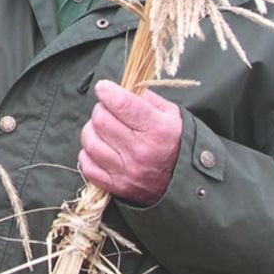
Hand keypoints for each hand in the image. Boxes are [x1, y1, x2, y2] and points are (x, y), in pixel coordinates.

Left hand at [79, 79, 181, 204]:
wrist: (186, 183)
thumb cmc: (177, 143)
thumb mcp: (171, 115)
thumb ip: (146, 97)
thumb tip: (122, 87)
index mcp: (157, 129)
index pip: (121, 104)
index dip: (106, 91)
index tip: (103, 87)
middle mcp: (141, 151)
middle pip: (102, 121)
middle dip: (100, 109)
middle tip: (106, 109)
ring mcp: (127, 171)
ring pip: (91, 142)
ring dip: (91, 130)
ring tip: (101, 128)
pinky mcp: (117, 186)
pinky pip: (88, 167)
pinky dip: (87, 154)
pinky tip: (99, 148)